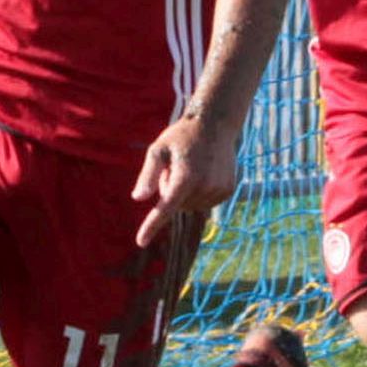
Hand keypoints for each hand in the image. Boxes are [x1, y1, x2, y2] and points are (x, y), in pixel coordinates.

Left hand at [131, 113, 240, 246]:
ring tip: (191, 167)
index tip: (140, 241)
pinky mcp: (228, 190)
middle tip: (175, 167)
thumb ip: (148, 175)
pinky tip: (203, 172)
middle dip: (171, 191)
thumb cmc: (182, 136)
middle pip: (177, 205)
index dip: (151, 226)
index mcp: (186, 176)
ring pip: (191, 206)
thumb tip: (138, 198)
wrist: (216, 124)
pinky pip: (205, 202)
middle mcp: (204, 186)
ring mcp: (219, 189)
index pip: (165, 208)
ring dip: (186, 193)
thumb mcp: (158, 149)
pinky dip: (199, 193)